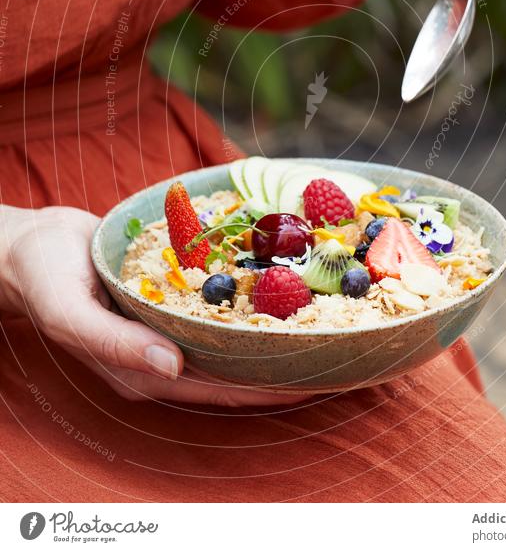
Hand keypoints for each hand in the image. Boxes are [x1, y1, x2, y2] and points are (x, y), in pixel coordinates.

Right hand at [0, 205, 309, 405]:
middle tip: (345, 346)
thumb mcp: (68, 312)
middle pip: (240, 366)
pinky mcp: (174, 297)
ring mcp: (171, 326)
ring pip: (236, 336)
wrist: (33, 243)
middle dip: (290, 361)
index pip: (224, 388)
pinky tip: (287, 278)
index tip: (324, 375)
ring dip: (279, 330)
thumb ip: (114, 342)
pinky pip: (223, 302)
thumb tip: (172, 366)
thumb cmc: (44, 277)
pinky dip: (255, 296)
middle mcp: (166, 354)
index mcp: (146, 372)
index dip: (274, 385)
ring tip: (331, 317)